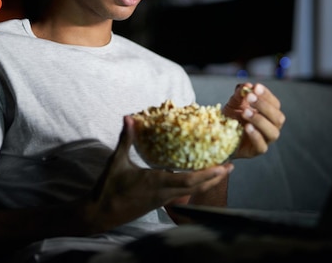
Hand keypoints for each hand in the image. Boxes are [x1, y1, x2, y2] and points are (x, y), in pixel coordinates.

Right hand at [89, 116, 231, 229]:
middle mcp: (164, 193)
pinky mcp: (158, 203)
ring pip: (191, 192)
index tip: (223, 166)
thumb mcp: (117, 161)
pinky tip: (196, 177)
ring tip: (220, 171)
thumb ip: (125, 139)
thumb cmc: (108, 188)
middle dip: (215, 177)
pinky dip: (194, 185)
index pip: (188, 180)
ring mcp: (162, 200)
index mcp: (156, 182)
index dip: (208, 174)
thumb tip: (128, 117)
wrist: (100, 214)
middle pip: (196, 187)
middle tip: (231, 166)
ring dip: (207, 182)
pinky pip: (181, 193)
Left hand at [223, 83, 284, 158]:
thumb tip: (247, 86)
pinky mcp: (256, 151)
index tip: (256, 87)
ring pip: (273, 132)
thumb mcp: (234, 102)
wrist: (218, 135)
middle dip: (264, 106)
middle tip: (250, 97)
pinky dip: (256, 136)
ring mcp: (265, 140)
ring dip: (260, 121)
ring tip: (245, 112)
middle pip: (278, 118)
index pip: (275, 104)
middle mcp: (271, 127)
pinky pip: (262, 146)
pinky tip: (247, 127)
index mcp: (269, 114)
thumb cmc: (230, 117)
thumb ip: (240, 93)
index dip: (267, 95)